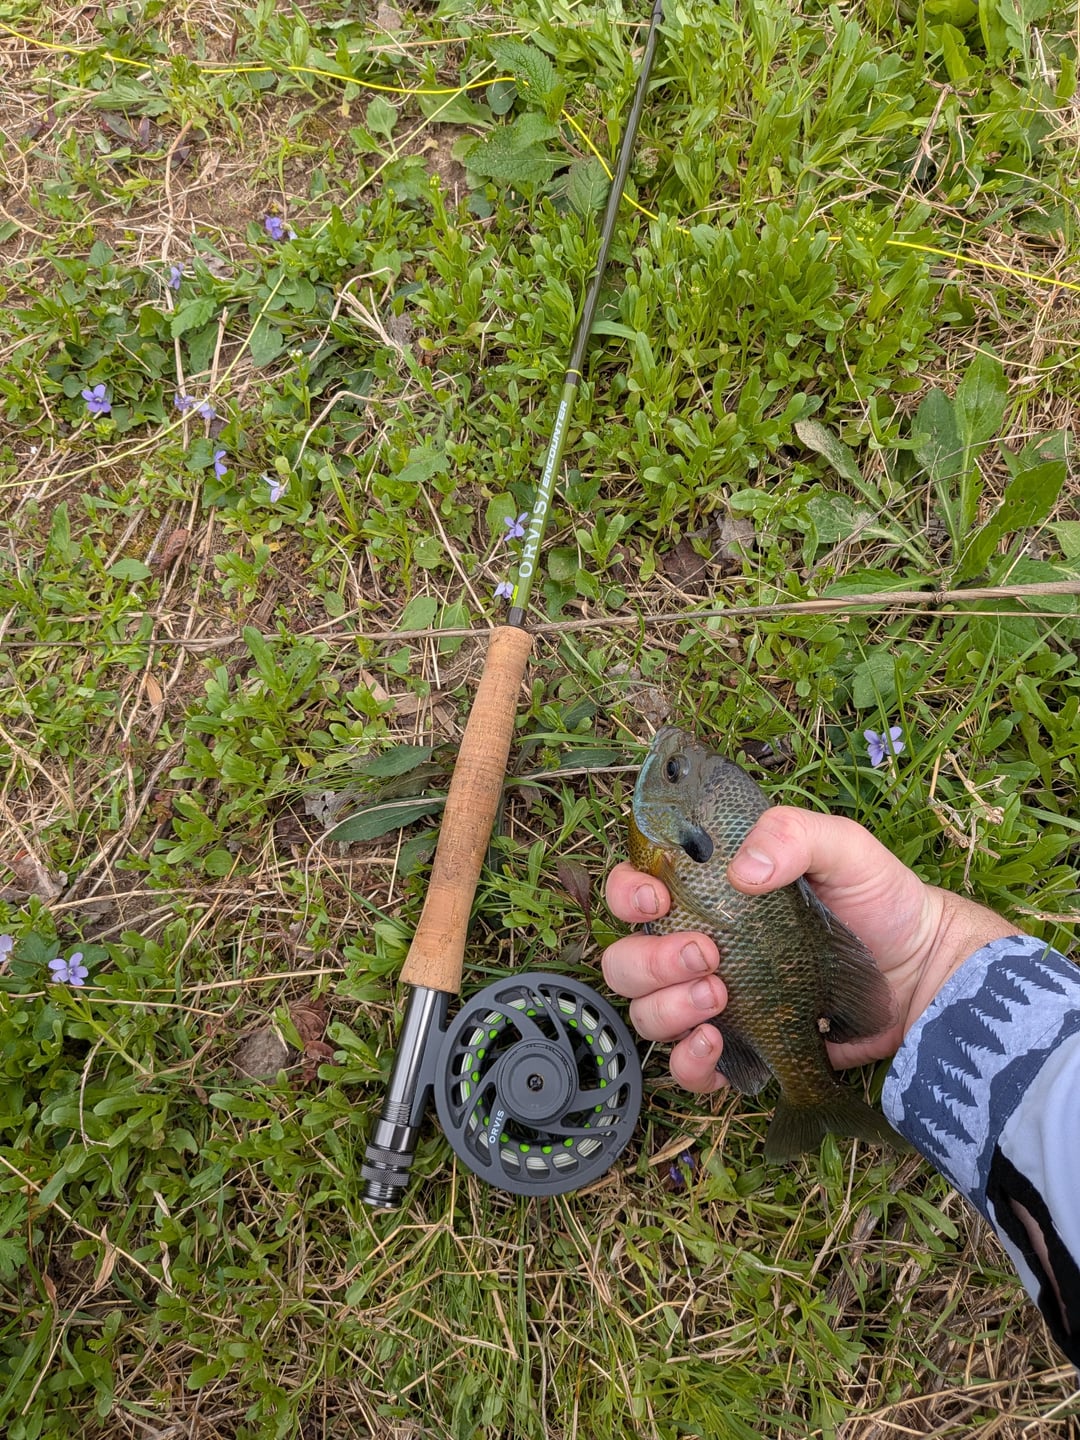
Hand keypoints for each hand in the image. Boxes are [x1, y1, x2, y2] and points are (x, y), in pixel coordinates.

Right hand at [602, 806, 1016, 1092]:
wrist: (922, 973)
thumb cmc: (879, 901)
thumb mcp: (844, 848)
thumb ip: (794, 833)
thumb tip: (743, 870)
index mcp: (708, 893)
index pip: (635, 889)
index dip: (627, 894)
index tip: (657, 899)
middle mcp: (699, 946)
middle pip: (626, 960)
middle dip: (650, 960)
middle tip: (707, 954)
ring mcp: (715, 1001)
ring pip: (645, 1013)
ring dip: (668, 1006)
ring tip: (721, 993)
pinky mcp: (741, 1049)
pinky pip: (686, 1067)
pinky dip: (688, 1059)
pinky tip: (716, 1040)